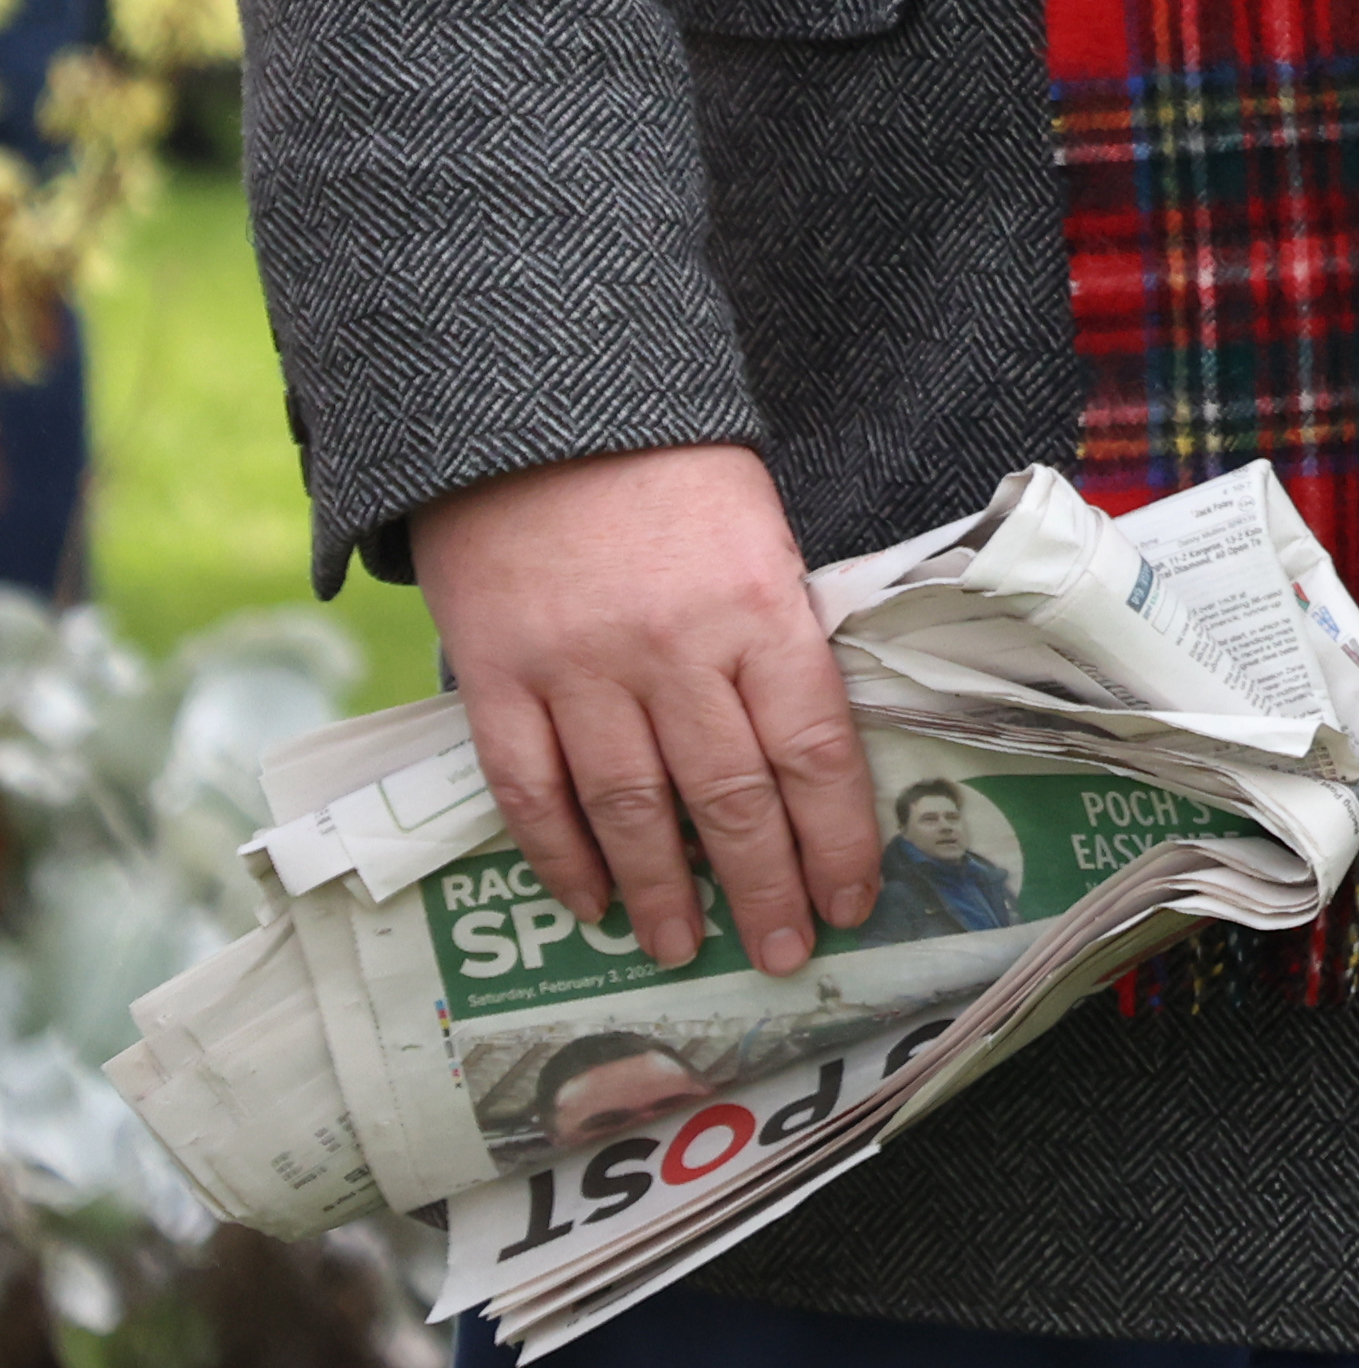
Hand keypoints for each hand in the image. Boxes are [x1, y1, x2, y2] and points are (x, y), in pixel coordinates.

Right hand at [413, 443, 882, 976]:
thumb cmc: (671, 472)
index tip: (852, 901)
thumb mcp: (760, 538)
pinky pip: (530, 790)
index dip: (836, 839)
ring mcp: (579, 669)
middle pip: (730, 798)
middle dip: (764, 889)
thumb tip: (803, 754)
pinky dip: (560, 856)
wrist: (535, 410)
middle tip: (780, 957)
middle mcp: (675, 650)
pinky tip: (589, 900)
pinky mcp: (497, 676)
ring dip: (662, 892)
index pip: (814, 751)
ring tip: (682, 947)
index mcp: (763, 608)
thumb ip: (776, 639)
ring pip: (630, 810)